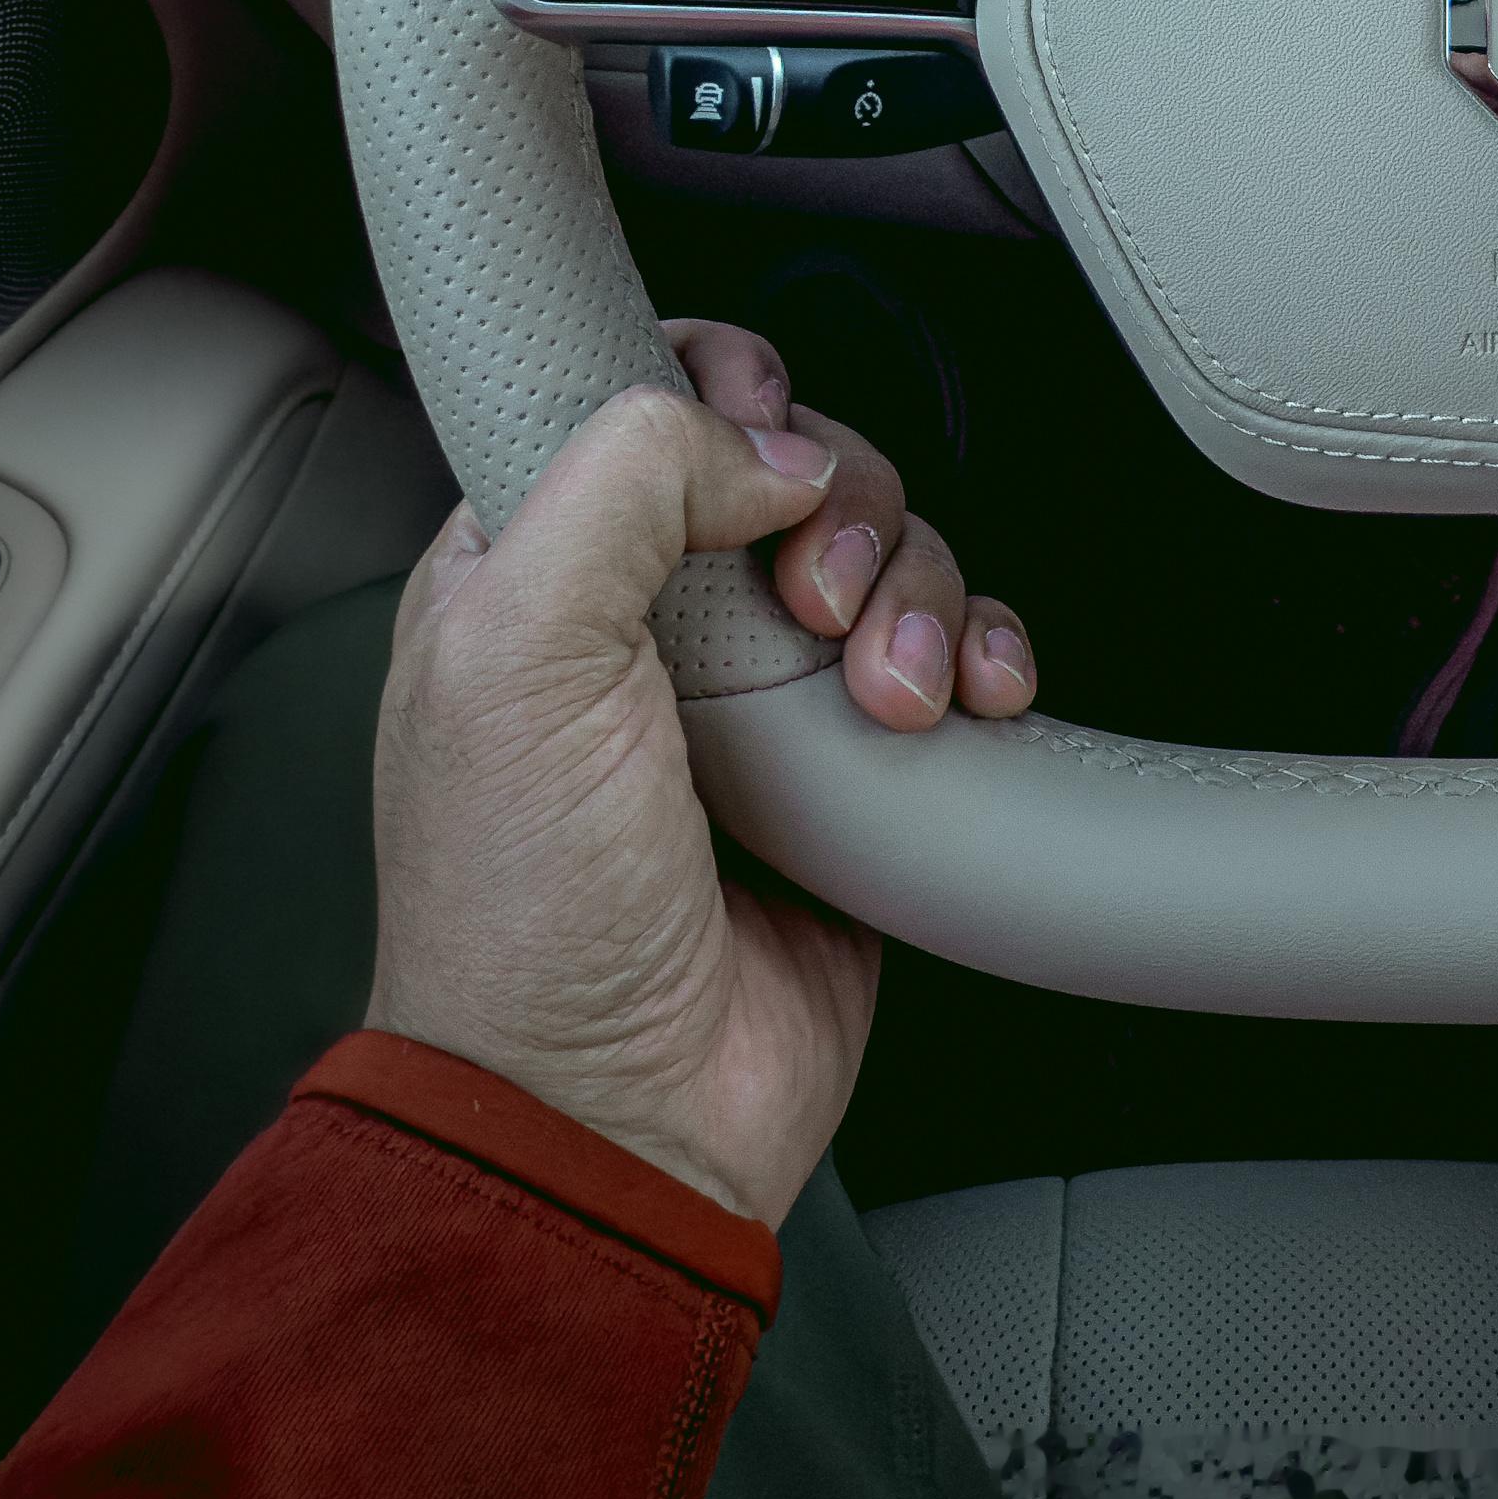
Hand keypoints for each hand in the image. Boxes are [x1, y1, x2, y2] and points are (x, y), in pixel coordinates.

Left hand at [363, 321, 1036, 1224]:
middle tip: (813, 604)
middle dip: (841, 505)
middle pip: (796, 461)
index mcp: (531, 566)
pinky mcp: (858, 779)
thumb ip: (623, 481)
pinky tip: (968, 701)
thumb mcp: (514, 652)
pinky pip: (953, 658)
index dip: (716, 380)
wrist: (617, 1117)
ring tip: (888, 697)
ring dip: (918, 595)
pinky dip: (983, 654)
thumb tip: (768, 444)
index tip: (758, 417)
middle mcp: (648, 619)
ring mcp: (760, 701)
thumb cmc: (523, 915)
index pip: (637, 394)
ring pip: (890, 553)